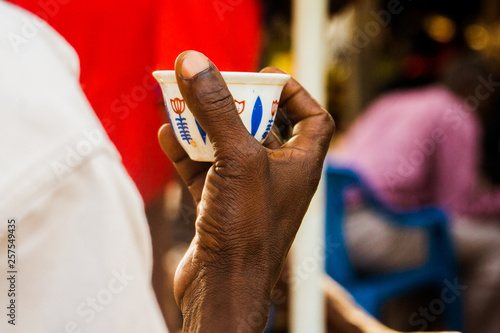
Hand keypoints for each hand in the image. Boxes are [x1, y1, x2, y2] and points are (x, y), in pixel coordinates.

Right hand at [158, 50, 334, 331]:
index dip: (295, 92)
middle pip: (261, 127)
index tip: (265, 76)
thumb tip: (194, 62)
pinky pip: (203, 170)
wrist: (222, 290)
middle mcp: (277, 178)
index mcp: (299, 165)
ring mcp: (247, 193)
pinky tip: (167, 134)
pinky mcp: (219, 208)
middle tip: (210, 85)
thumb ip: (218, 109)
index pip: (313, 118)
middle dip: (235, 104)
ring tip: (181, 103)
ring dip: (204, 126)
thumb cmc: (246, 231)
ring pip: (226, 148)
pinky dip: (186, 152)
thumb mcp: (238, 159)